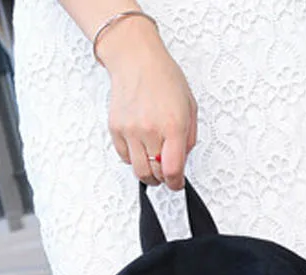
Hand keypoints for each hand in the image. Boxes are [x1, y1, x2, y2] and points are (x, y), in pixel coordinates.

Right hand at [99, 17, 197, 189]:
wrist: (136, 58)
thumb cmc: (163, 77)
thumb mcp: (190, 106)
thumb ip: (189, 138)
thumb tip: (182, 160)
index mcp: (172, 125)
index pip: (172, 170)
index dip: (176, 183)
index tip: (177, 184)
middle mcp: (150, 129)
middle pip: (155, 174)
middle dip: (164, 179)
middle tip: (167, 175)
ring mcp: (130, 130)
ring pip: (139, 170)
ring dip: (148, 174)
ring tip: (154, 167)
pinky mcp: (116, 129)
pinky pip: (125, 158)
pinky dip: (134, 159)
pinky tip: (141, 150)